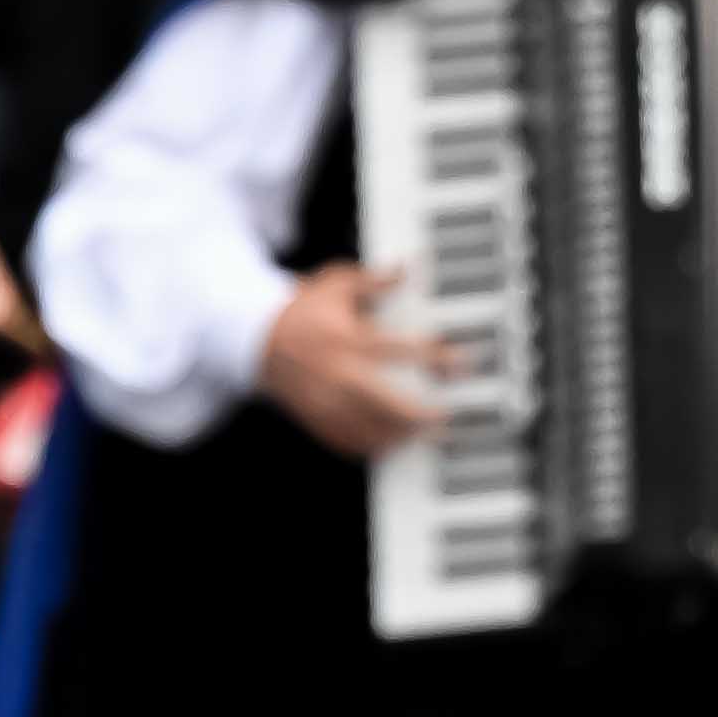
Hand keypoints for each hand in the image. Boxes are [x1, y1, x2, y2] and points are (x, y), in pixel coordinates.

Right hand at [260, 260, 454, 453]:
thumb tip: (406, 269)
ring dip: (400, 436)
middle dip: (419, 416)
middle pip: (386, 404)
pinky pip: (347, 442)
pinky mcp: (316, 419)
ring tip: (425, 436)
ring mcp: (325, 402)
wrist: (257, 341)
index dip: (435, 358)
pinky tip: (392, 445)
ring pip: (368, 431)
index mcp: (347, 339)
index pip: (399, 350)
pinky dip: (372, 447)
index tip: (460, 363)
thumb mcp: (335, 285)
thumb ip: (373, 280)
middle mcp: (337, 375)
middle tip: (445, 417)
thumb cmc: (302, 312)